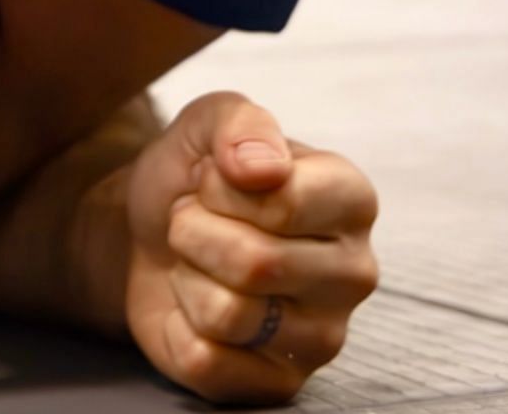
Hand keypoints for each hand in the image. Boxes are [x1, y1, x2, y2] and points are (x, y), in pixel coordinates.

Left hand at [125, 92, 377, 404]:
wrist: (153, 232)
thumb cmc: (197, 176)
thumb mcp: (210, 122)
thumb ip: (240, 124)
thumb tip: (265, 168)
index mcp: (352, 198)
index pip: (284, 202)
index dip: (219, 187)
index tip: (211, 179)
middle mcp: (354, 272)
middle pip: (255, 264)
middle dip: (195, 232)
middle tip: (195, 219)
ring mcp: (324, 337)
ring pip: (227, 315)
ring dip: (187, 275)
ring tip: (198, 258)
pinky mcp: (280, 386)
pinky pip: (205, 362)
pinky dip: (179, 327)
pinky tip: (194, 304)